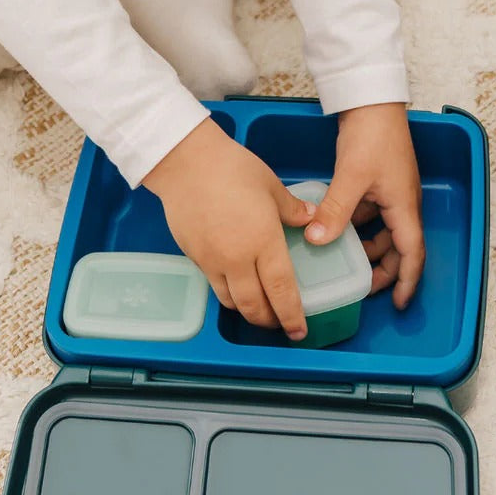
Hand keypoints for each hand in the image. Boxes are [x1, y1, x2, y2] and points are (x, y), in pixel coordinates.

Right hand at [142, 119, 315, 340]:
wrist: (185, 163)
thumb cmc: (231, 168)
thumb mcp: (271, 186)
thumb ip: (293, 209)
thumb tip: (310, 219)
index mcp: (264, 242)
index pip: (282, 291)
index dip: (291, 316)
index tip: (299, 331)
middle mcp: (238, 259)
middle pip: (254, 306)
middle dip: (269, 321)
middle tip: (280, 324)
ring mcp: (213, 262)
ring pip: (232, 302)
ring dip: (247, 312)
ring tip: (259, 310)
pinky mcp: (195, 258)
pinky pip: (214, 286)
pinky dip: (228, 295)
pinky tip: (236, 287)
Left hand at [305, 103, 424, 309]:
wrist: (371, 100)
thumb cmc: (372, 134)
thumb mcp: (352, 177)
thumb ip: (335, 211)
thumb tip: (317, 241)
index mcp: (404, 206)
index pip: (412, 254)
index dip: (407, 282)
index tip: (397, 303)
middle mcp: (402, 204)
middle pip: (400, 249)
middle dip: (385, 272)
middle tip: (363, 290)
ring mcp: (390, 195)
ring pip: (384, 235)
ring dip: (370, 253)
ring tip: (347, 266)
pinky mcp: (377, 187)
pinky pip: (371, 219)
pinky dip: (359, 232)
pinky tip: (337, 236)